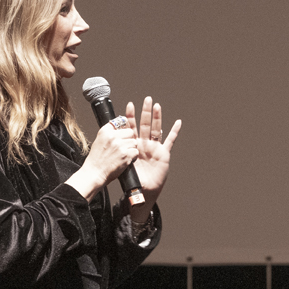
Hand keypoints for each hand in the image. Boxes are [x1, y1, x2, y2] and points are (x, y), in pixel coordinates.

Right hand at [66, 116, 140, 199]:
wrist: (94, 173)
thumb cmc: (96, 160)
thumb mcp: (99, 141)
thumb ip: (109, 134)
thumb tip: (120, 129)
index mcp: (105, 131)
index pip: (120, 122)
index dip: (122, 130)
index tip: (122, 134)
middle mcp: (112, 136)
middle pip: (130, 132)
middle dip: (129, 139)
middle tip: (124, 147)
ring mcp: (120, 145)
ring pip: (134, 142)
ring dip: (131, 148)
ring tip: (123, 154)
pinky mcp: (126, 154)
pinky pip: (135, 152)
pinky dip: (133, 157)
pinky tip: (126, 159)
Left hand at [124, 96, 181, 221]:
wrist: (142, 190)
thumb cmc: (132, 179)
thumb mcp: (123, 165)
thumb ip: (120, 155)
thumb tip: (111, 147)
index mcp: (134, 145)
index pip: (132, 127)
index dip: (130, 116)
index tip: (129, 105)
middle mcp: (144, 144)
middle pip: (146, 124)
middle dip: (145, 111)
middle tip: (146, 99)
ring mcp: (154, 147)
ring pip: (157, 129)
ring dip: (157, 117)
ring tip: (157, 106)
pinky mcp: (164, 153)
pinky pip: (170, 141)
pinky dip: (174, 131)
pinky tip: (178, 122)